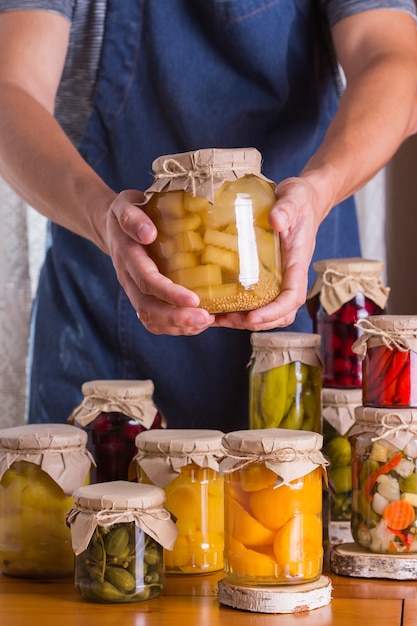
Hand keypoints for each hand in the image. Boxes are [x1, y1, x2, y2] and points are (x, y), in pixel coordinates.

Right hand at [103, 189, 214, 334]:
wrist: (115, 227)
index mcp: (128, 257)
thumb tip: (148, 233)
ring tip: (208, 322)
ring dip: (180, 326)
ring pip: (153, 320)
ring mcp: (137, 293)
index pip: (146, 281)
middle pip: (148, 309)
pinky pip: (159, 321)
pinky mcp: (148, 298)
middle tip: (205, 319)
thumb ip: (132, 217)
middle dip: (176, 318)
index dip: (168, 293)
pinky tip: (204, 322)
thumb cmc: (129, 212)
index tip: (193, 299)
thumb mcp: (126, 205)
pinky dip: (180, 326)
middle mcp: (130, 280)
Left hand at [214, 176, 321, 330]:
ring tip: (218, 318)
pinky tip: (218, 306)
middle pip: (281, 313)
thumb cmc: (300, 200)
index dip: (273, 312)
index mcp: (297, 263)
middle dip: (256, 323)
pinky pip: (256, 298)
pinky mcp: (266, 274)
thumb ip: (287, 208)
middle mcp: (289, 276)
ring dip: (245, 320)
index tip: (252, 317)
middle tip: (227, 320)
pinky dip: (240, 308)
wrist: (302, 199)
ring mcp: (278, 277)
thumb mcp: (295, 198)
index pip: (292, 297)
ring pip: (268, 310)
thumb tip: (276, 220)